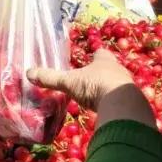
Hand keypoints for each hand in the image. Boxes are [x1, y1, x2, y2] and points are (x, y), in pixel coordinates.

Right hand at [28, 50, 153, 127]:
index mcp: (104, 60)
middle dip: (102, 73)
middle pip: (111, 68)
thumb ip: (51, 78)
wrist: (123, 104)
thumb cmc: (95, 85)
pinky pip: (122, 100)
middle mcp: (118, 69)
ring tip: (98, 96)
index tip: (90, 58)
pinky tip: (107, 109)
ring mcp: (128, 85)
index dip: (95, 56)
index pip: (101, 53)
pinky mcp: (132, 101)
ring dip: (109, 88)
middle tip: (91, 79)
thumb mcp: (69, 82)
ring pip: (118, 83)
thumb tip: (29, 73)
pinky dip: (114, 102)